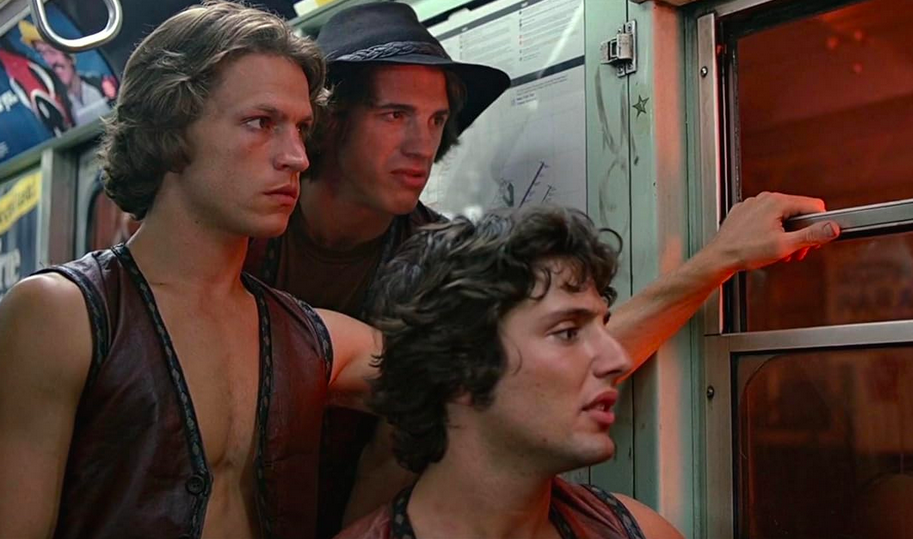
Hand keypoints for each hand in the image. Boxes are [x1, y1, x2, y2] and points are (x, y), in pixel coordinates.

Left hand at [705, 192, 839, 271]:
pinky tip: (764, 246)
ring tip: (778, 251)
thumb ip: (811, 235)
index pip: (814, 206)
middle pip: (798, 213)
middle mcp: (764, 199)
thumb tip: (832, 227)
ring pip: (781, 218)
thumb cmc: (745, 251)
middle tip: (795, 251)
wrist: (719, 258)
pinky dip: (770, 233)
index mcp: (777, 202)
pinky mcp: (744, 214)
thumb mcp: (785, 246)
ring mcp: (753, 205)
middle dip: (800, 234)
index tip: (815, 241)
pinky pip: (765, 220)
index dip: (819, 225)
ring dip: (786, 236)